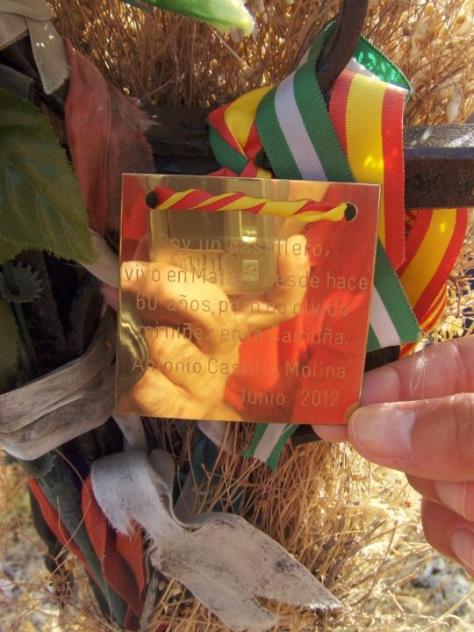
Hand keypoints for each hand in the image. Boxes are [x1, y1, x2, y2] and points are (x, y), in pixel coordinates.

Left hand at [118, 235, 308, 418]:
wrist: (158, 404)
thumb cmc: (170, 340)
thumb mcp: (176, 306)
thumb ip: (173, 272)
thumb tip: (151, 238)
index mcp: (236, 321)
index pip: (279, 303)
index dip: (291, 277)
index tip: (291, 246)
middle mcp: (228, 350)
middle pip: (213, 311)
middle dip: (165, 285)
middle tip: (132, 273)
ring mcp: (207, 384)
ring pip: (164, 344)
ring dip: (136, 334)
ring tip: (133, 335)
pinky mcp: (180, 409)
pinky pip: (146, 381)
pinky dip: (127, 369)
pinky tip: (132, 369)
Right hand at [314, 336, 473, 572]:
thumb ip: (448, 427)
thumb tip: (363, 426)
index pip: (437, 365)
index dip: (390, 382)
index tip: (335, 404)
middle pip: (422, 430)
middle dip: (427, 462)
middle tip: (456, 482)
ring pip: (430, 483)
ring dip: (449, 510)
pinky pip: (450, 526)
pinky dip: (462, 542)